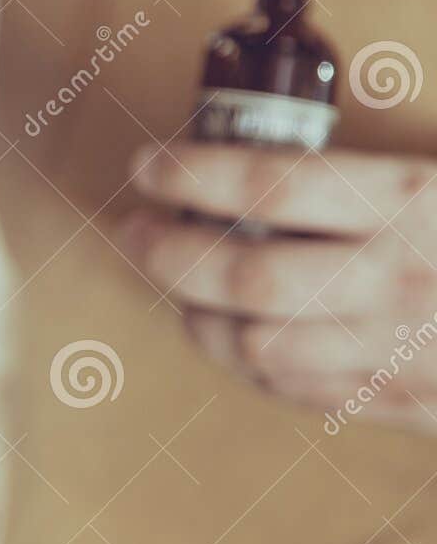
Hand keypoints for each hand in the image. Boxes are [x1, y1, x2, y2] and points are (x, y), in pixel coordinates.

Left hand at [121, 139, 436, 431]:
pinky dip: (250, 364)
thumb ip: (363, 172)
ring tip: (182, 291)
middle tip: (135, 231)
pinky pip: (296, 390)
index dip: (191, 175)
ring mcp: (398, 347)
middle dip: (169, 253)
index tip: (144, 166)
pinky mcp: (404, 401)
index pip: (272, 184)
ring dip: (201, 317)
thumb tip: (254, 142)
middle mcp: (397, 276)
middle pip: (247, 275)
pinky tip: (237, 335)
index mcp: (410, 200)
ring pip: (257, 346)